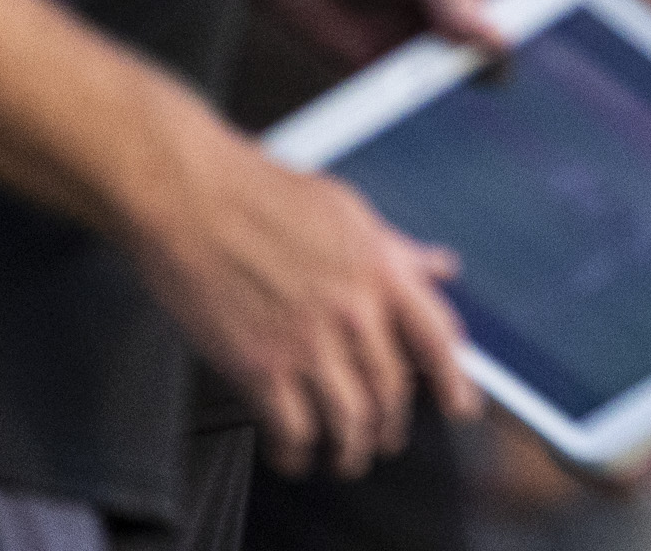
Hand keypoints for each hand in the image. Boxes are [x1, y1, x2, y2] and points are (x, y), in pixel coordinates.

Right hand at [129, 116, 482, 476]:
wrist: (191, 197)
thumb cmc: (263, 193)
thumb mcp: (348, 211)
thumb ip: (396, 250)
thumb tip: (438, 266)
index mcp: (382, 270)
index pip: (438, 338)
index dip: (454, 382)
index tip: (459, 407)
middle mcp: (354, 311)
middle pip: (393, 390)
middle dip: (392, 426)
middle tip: (385, 439)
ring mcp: (308, 342)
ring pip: (350, 420)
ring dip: (351, 450)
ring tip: (346, 458)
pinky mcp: (260, 366)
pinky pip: (293, 428)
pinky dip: (297, 452)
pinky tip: (293, 455)